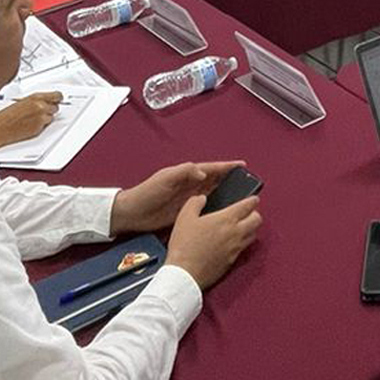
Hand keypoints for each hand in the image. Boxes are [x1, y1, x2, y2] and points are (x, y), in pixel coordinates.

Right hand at [0, 92, 61, 157]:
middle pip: (56, 107)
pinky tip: (31, 124)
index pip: (57, 95)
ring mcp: (41, 117)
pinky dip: (41, 125)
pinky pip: (46, 125)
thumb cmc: (6, 116)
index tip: (59, 99)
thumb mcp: (21, 101)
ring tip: (33, 119)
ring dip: (46, 118)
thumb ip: (35, 100)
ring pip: (52, 117)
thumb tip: (44, 101)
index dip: (58, 98)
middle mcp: (40, 106)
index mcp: (35, 97)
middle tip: (41, 111)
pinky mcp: (39, 127)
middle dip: (50, 109)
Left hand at [111, 160, 245, 234]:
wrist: (133, 213)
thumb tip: (204, 172)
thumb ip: (184, 172)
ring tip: (240, 193)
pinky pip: (206, 205)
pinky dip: (216, 205)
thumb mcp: (165, 178)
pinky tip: (223, 210)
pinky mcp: (186, 210)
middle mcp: (190, 184)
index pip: (211, 168)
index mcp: (187, 174)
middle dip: (230, 177)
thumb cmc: (146, 193)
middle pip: (215, 178)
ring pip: (213, 191)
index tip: (241, 166)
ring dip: (226, 191)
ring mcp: (189, 197)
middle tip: (247, 180)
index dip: (227, 166)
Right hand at [165, 192, 262, 289]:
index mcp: (226, 219)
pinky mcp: (233, 260)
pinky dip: (243, 242)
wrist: (185, 273)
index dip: (253, 200)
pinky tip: (233, 242)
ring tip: (243, 226)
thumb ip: (195, 203)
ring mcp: (236, 248)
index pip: (248, 206)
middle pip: (257, 220)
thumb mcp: (184, 217)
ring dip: (251, 228)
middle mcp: (235, 233)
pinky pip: (244, 248)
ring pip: (253, 235)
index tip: (253, 199)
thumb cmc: (184, 245)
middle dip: (255, 213)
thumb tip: (202, 198)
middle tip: (248, 212)